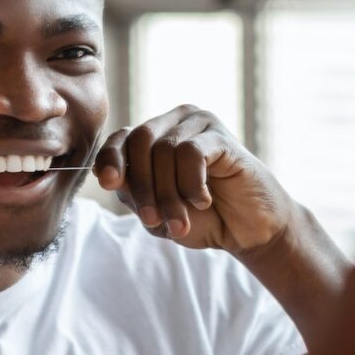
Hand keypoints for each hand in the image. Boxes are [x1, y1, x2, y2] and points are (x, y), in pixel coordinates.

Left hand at [95, 105, 292, 256]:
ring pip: (165, 151)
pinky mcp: (221, 135)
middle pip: (140, 142)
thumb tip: (109, 176)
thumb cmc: (202, 219)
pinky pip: (191, 154)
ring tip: (180, 222)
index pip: (121, 138)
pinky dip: (191, 185)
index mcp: (154, 137)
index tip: (108, 184)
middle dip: (143, 187)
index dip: (110, 159)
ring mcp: (199, 124)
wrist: (246, 231)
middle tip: (152, 220)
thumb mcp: (157, 211)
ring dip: (168, 195)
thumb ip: (132, 191)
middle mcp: (175, 123)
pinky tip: (203, 202)